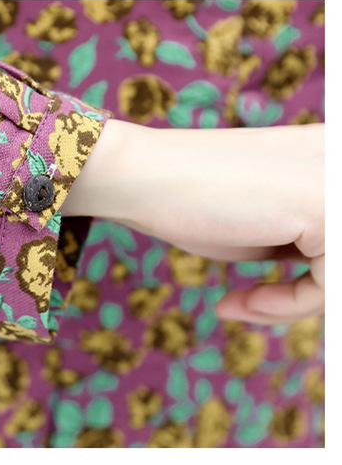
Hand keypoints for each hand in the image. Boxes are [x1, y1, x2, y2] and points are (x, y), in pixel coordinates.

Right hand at [63, 119, 324, 324]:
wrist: (142, 176)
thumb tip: (326, 284)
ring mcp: (338, 180)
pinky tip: (243, 302)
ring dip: (297, 304)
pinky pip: (334, 284)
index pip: (330, 242)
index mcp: (331, 157)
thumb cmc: (190, 202)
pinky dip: (290, 305)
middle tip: (256, 305)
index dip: (312, 276)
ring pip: (341, 273)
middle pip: (336, 258)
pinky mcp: (329, 203)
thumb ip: (304, 240)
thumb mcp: (264, 225)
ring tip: (246, 307)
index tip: (261, 294)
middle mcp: (340, 159)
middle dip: (310, 292)